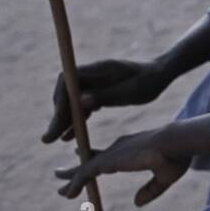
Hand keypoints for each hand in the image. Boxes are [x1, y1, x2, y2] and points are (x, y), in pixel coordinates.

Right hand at [42, 59, 168, 142]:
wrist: (161, 75)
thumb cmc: (149, 81)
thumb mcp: (130, 92)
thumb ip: (106, 96)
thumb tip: (81, 101)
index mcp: (98, 69)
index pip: (67, 80)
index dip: (60, 98)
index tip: (58, 117)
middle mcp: (92, 75)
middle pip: (66, 94)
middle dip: (57, 115)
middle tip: (48, 138)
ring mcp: (94, 83)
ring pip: (72, 102)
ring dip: (63, 120)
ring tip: (52, 140)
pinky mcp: (99, 92)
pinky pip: (82, 107)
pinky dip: (76, 120)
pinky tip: (68, 136)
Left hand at [54, 126, 189, 204]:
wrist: (176, 142)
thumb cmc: (176, 156)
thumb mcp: (164, 177)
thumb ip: (151, 190)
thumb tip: (136, 203)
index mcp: (131, 150)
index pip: (108, 156)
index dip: (96, 161)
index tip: (85, 163)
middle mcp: (119, 149)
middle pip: (92, 160)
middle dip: (78, 170)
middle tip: (62, 175)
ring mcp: (112, 154)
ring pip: (85, 167)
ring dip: (72, 178)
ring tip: (60, 188)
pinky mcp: (108, 161)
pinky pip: (85, 173)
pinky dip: (75, 183)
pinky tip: (67, 193)